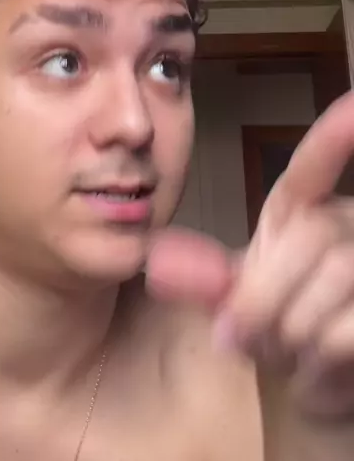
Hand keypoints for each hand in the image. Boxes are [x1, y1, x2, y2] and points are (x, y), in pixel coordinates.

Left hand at [145, 92, 353, 417]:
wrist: (310, 383)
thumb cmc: (275, 326)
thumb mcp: (233, 298)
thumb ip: (199, 277)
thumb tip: (154, 263)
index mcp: (303, 214)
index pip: (314, 169)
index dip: (335, 137)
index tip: (353, 105)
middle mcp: (347, 225)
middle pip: (310, 237)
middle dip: (265, 296)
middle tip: (246, 335)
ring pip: (335, 279)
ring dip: (294, 331)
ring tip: (290, 349)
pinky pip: (346, 331)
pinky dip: (320, 361)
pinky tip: (320, 366)